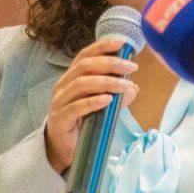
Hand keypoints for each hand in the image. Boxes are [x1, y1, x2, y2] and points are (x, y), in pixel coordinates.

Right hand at [45, 38, 139, 173]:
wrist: (63, 149)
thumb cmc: (82, 122)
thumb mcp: (102, 106)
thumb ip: (116, 95)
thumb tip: (134, 87)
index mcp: (72, 77)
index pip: (85, 55)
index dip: (102, 46)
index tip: (122, 43)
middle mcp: (63, 86)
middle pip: (84, 66)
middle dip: (110, 64)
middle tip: (131, 68)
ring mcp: (59, 102)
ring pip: (81, 84)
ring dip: (106, 82)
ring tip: (125, 86)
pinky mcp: (60, 119)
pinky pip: (76, 107)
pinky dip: (93, 102)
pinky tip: (108, 100)